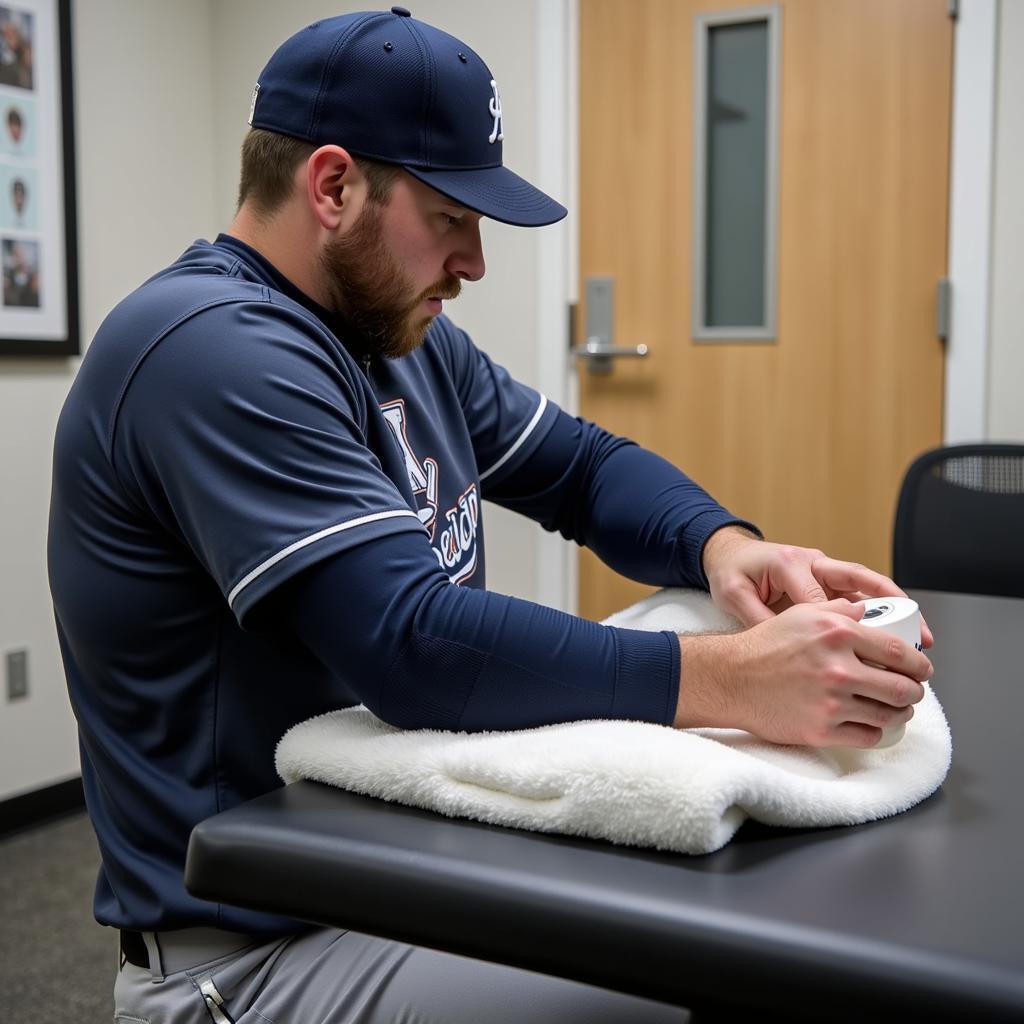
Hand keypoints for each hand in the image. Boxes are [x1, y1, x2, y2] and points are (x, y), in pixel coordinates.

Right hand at [674, 599, 932, 747]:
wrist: (732, 678)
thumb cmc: (764, 645)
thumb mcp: (801, 614)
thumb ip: (840, 610)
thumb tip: (869, 612)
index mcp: (838, 634)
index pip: (898, 652)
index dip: (919, 663)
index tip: (922, 668)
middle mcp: (838, 668)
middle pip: (902, 688)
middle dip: (915, 691)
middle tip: (912, 690)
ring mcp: (830, 703)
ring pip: (888, 715)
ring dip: (900, 713)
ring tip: (898, 709)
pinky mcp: (821, 730)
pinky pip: (867, 736)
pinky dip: (875, 731)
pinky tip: (871, 723)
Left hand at [702, 527, 933, 647]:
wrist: (729, 554)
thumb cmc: (732, 572)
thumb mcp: (733, 593)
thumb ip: (756, 616)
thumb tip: (780, 644)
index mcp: (789, 563)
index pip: (818, 596)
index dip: (835, 625)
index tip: (852, 654)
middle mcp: (814, 563)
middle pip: (860, 581)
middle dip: (891, 606)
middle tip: (917, 634)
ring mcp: (824, 571)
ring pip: (868, 588)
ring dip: (896, 610)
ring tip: (921, 636)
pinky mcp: (828, 582)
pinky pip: (860, 597)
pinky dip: (881, 615)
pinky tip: (898, 637)